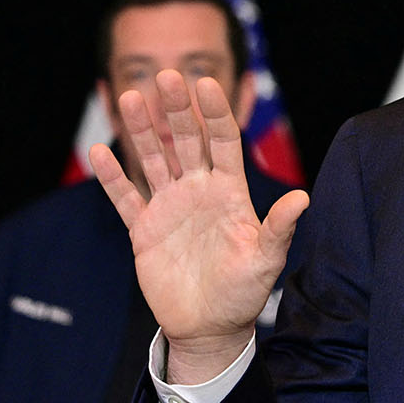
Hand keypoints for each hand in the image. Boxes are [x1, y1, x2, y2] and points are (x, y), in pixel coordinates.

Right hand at [90, 69, 307, 382]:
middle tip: (166, 76)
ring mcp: (170, 207)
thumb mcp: (266, 259)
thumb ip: (279, 227)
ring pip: (153, 159)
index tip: (206, 83)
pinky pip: (125, 197)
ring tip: (130, 97)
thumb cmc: (244, 292)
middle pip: (186, 140)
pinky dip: (112, 176)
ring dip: (143, 131)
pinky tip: (100, 150)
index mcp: (231, 191)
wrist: (211, 326)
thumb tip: (303, 198)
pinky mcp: (144, 229)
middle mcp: (199, 191)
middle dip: (177, 110)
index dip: (214, 113)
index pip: (222, 141)